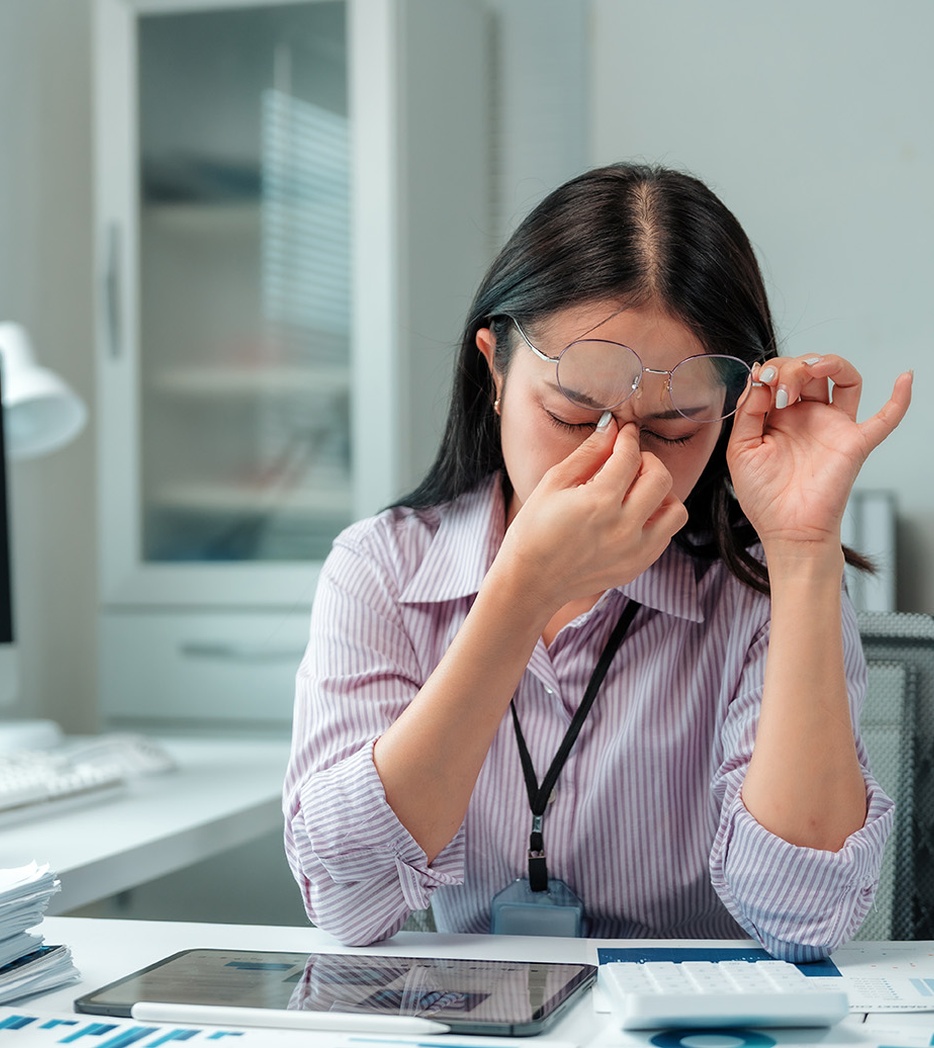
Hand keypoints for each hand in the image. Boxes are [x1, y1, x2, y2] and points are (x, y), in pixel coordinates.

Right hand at [500, 419, 688, 608]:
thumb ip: (588, 453)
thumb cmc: (534, 530)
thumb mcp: (553, 483)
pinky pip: (667, 534)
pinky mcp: (638, 565)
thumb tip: (612, 426)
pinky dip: (656, 518)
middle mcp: (623, 528)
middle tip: (628, 461)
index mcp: (599, 502)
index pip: (630, 457)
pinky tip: (632, 515)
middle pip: (660, 477)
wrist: (530, 580)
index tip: (625, 432)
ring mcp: (635, 551)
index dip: (628, 438)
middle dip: (646, 461)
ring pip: (676, 509)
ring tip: (636, 492)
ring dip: (660, 493)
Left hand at [727, 354, 911, 553]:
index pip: (780, 375)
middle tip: (780, 389)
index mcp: (779, 416)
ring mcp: (834, 427)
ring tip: (811, 371)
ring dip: (829, 363)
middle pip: (809, 370)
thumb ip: (747, 412)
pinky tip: (905, 377)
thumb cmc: (764, 497)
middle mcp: (808, 416)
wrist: (787, 531)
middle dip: (792, 367)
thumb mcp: (741, 449)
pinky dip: (900, 398)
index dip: (771, 370)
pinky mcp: (855, 443)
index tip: (760, 380)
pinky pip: (886, 418)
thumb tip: (759, 376)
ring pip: (844, 378)